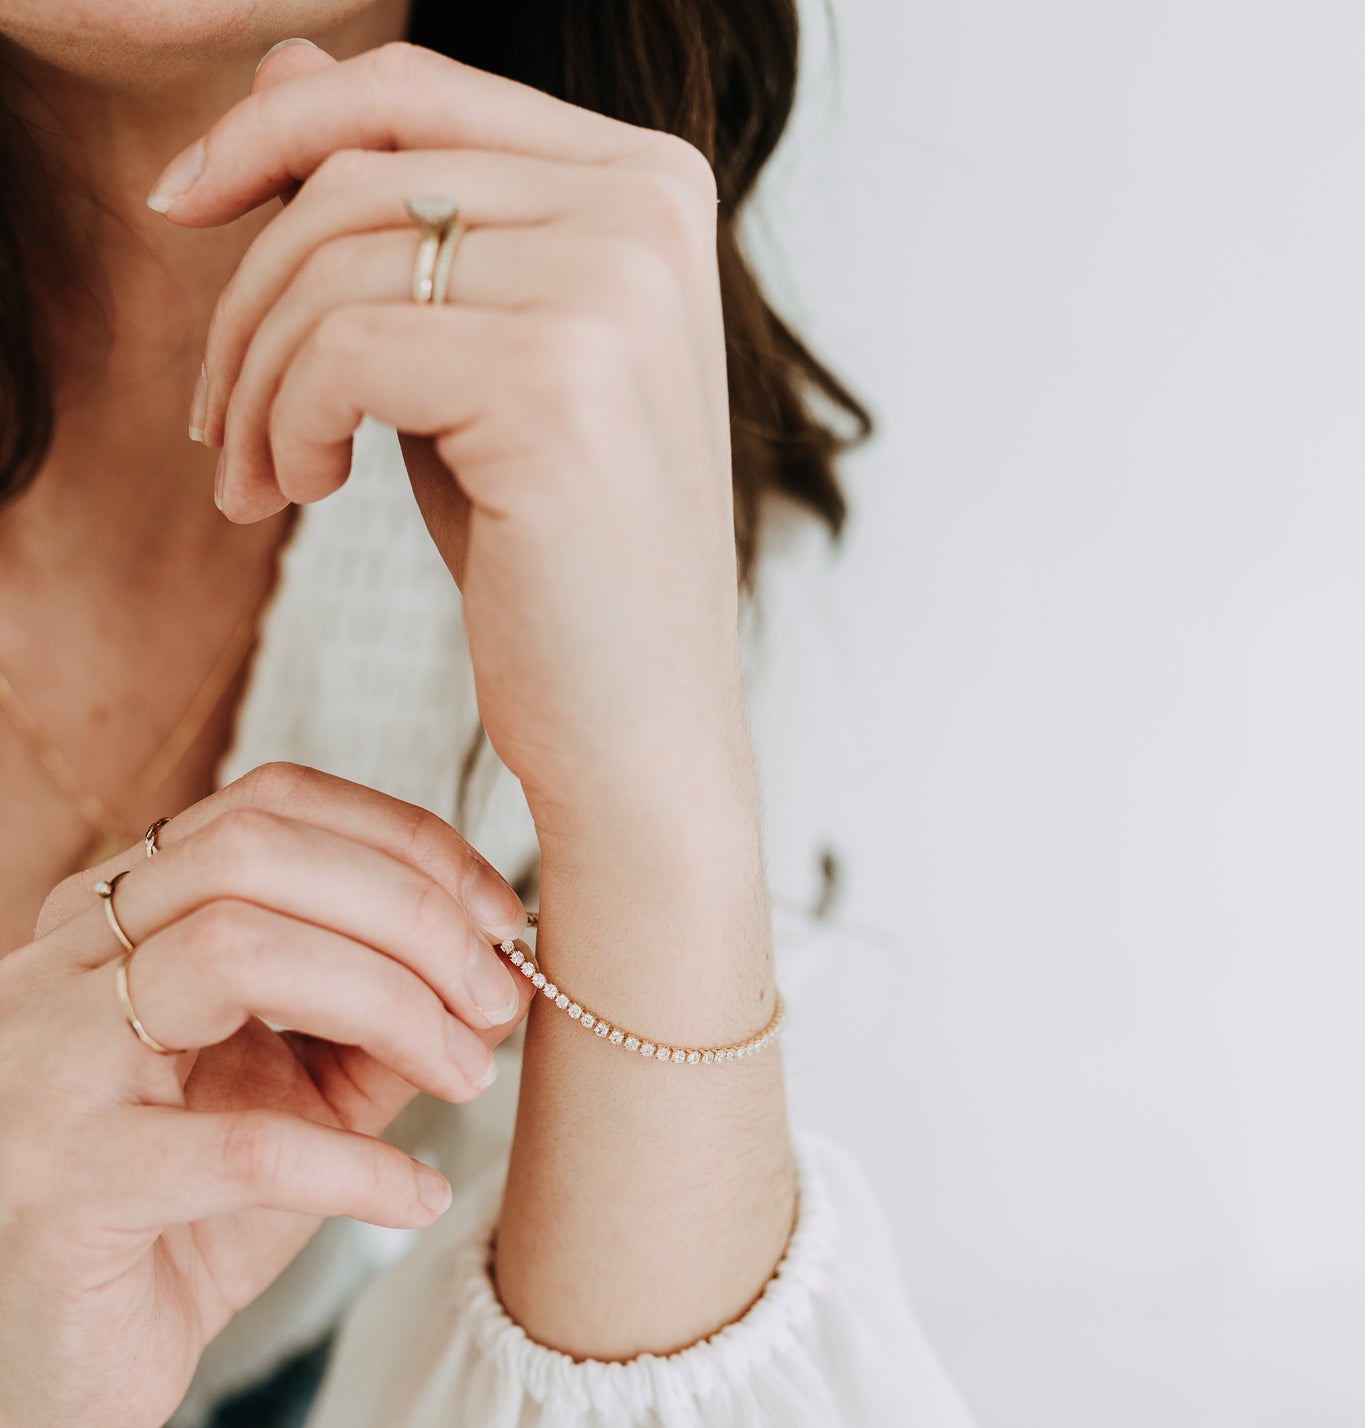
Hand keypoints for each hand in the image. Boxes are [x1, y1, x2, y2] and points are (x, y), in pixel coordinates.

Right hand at [0, 763, 530, 1427]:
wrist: (38, 1374)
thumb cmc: (171, 1226)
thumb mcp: (281, 1101)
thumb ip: (367, 1029)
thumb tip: (496, 973)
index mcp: (112, 924)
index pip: (264, 809)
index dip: (404, 843)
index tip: (500, 913)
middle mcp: (63, 968)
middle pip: (254, 856)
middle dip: (408, 912)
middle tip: (494, 997)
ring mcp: (51, 1070)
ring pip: (235, 953)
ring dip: (391, 1005)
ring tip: (466, 1076)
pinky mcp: (69, 1189)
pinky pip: (241, 1150)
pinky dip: (358, 1168)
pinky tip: (415, 1198)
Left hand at [152, 39, 751, 850]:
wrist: (639, 735)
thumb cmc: (555, 564)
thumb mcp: (468, 362)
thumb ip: (402, 216)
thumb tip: (283, 74)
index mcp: (651, 185)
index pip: (411, 93)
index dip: (269, 132)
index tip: (181, 210)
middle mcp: (650, 213)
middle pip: (356, 169)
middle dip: (244, 292)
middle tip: (211, 420)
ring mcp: (615, 292)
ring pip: (334, 261)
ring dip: (252, 377)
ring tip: (252, 476)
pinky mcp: (560, 385)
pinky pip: (341, 351)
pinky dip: (285, 426)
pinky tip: (301, 493)